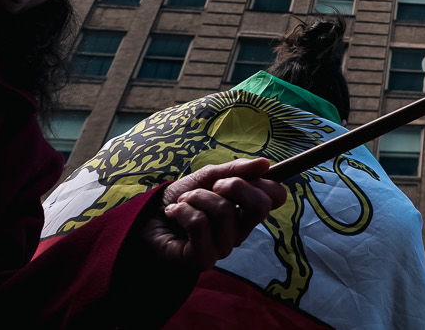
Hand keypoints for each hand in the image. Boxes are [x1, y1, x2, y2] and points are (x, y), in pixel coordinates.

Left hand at [139, 158, 281, 270]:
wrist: (148, 216)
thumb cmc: (182, 197)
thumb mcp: (208, 176)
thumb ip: (236, 170)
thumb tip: (266, 163)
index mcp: (246, 211)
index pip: (276, 197)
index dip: (261, 181)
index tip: (235, 176)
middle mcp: (240, 232)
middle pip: (260, 206)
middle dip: (234, 186)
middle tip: (213, 186)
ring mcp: (223, 248)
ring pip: (224, 211)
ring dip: (197, 197)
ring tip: (184, 201)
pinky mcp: (202, 259)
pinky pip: (200, 225)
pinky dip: (183, 211)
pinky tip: (174, 214)